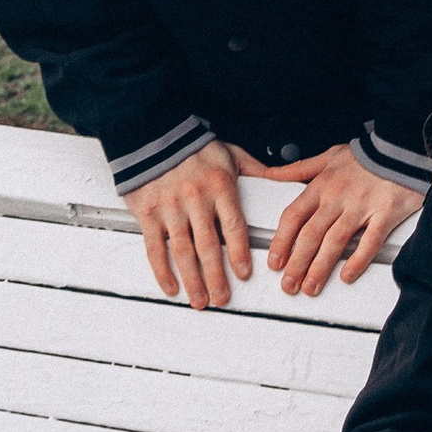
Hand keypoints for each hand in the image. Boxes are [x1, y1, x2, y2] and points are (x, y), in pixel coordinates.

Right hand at [125, 140, 251, 309]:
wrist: (152, 132)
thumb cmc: (193, 146)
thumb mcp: (230, 153)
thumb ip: (256, 170)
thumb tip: (283, 178)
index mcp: (220, 187)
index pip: (234, 226)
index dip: (239, 254)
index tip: (244, 274)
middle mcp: (195, 200)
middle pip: (208, 246)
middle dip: (216, 277)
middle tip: (222, 298)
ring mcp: (170, 208)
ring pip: (182, 252)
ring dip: (192, 280)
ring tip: (200, 300)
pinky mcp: (148, 213)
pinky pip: (154, 247)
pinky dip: (162, 270)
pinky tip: (171, 286)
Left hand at [260, 144, 421, 298]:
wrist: (402, 147)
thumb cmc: (366, 155)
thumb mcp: (328, 156)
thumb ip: (298, 169)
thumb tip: (270, 173)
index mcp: (322, 185)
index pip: (294, 216)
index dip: (281, 241)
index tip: (274, 261)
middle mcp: (338, 197)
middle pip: (311, 234)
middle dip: (297, 263)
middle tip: (289, 285)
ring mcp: (361, 206)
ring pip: (335, 241)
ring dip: (320, 267)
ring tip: (311, 287)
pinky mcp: (386, 213)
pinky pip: (370, 241)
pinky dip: (358, 260)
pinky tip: (347, 275)